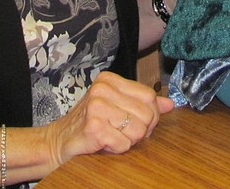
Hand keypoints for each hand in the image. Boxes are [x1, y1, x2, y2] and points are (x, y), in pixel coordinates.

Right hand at [42, 71, 173, 166]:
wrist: (59, 141)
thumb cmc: (91, 124)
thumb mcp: (118, 107)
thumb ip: (144, 104)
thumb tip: (170, 104)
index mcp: (110, 80)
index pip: (149, 96)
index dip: (150, 115)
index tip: (138, 122)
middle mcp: (102, 88)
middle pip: (147, 114)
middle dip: (140, 130)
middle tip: (122, 132)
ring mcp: (97, 106)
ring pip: (138, 130)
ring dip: (127, 140)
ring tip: (111, 136)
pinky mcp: (94, 126)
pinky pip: (124, 143)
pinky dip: (116, 149)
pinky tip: (103, 143)